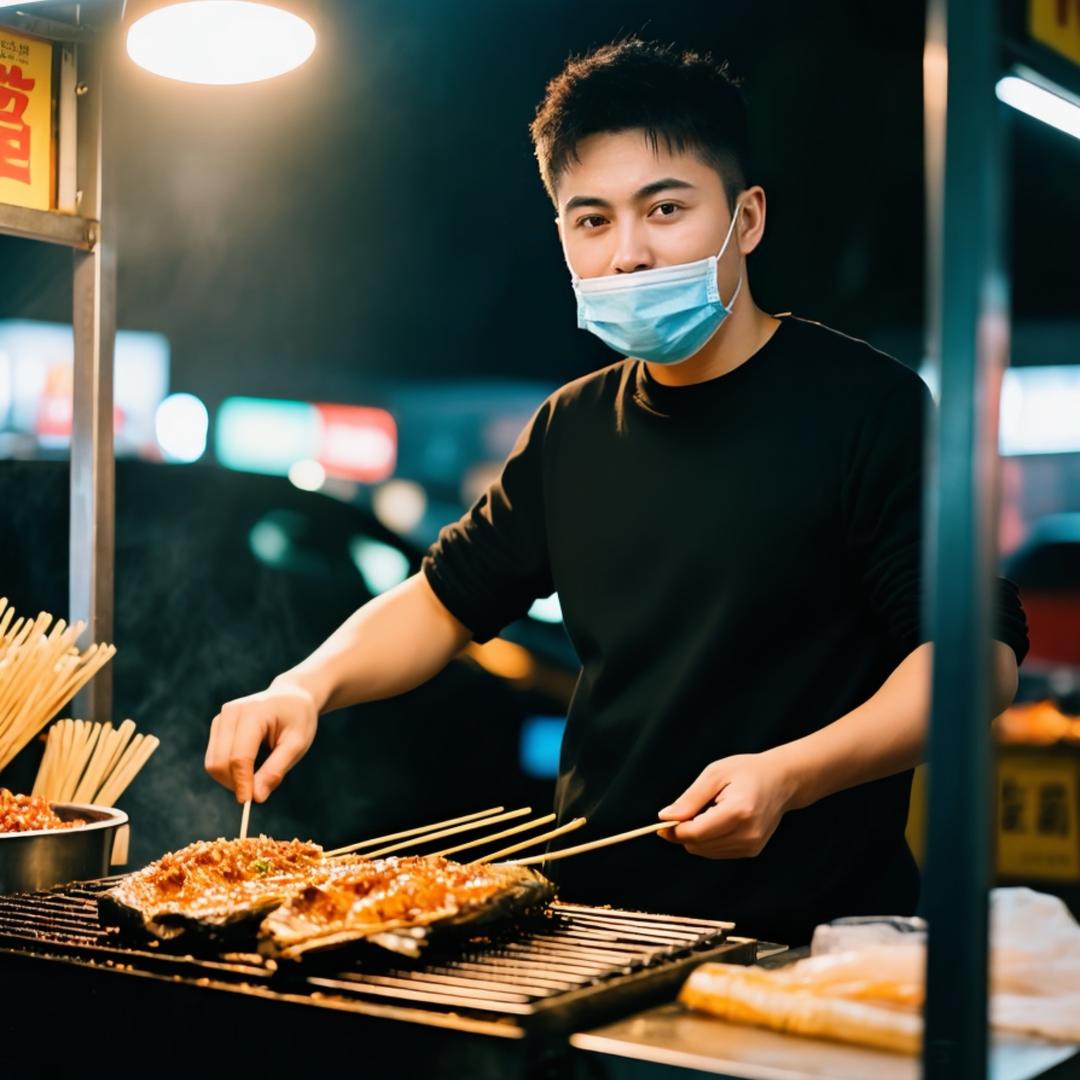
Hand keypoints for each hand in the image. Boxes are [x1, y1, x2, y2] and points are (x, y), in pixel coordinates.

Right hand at [205, 679, 318, 803]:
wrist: (293, 696)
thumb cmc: (299, 719)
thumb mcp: (297, 744)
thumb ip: (276, 769)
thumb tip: (256, 798)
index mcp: (253, 713)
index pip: (239, 757)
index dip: (242, 783)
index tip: (250, 803)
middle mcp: (231, 713)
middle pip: (219, 762)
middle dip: (235, 783)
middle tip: (258, 790)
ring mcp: (221, 718)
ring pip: (212, 763)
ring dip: (230, 778)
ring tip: (258, 775)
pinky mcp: (217, 725)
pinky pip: (214, 757)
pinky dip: (228, 770)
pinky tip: (250, 765)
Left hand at [657, 752, 795, 858]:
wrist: (782, 781)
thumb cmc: (746, 772)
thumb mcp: (715, 774)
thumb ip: (690, 798)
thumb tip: (665, 817)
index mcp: (739, 811)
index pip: (696, 833)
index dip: (674, 830)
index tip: (662, 822)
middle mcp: (748, 834)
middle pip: (698, 845)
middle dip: (683, 832)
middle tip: (685, 810)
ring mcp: (752, 845)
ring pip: (705, 851)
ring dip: (696, 836)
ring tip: (708, 811)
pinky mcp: (752, 851)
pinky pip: (717, 852)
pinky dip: (709, 840)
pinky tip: (718, 820)